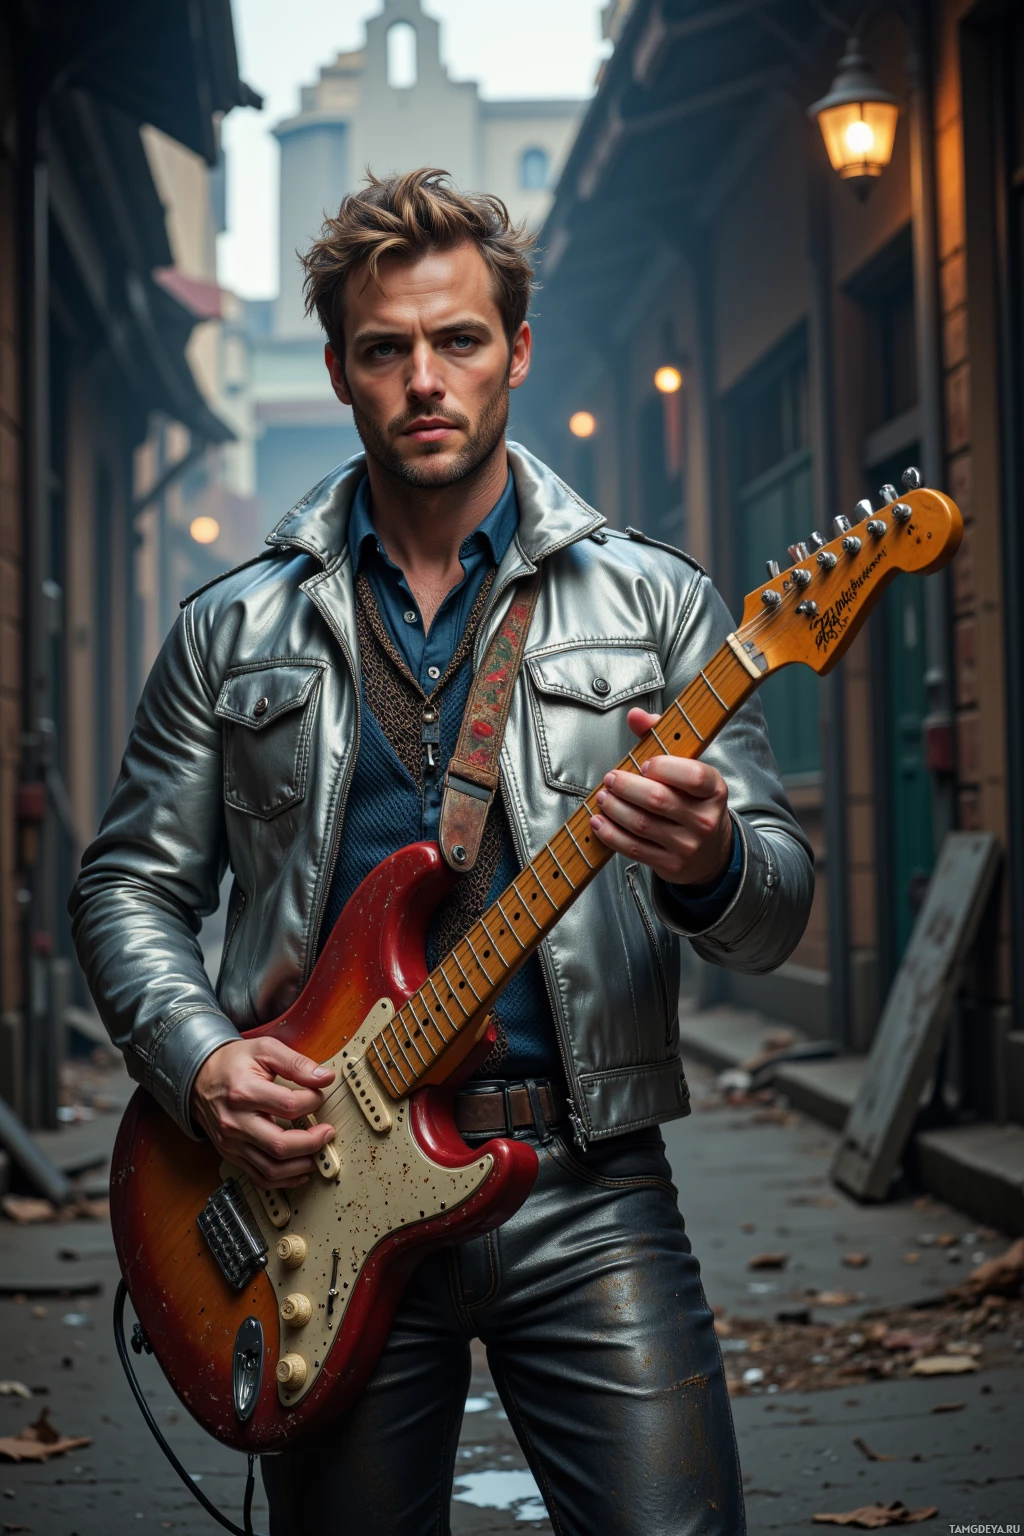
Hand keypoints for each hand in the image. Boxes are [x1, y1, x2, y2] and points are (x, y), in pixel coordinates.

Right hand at [190, 1037, 335, 1189]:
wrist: (198, 1077)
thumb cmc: (233, 1063)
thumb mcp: (264, 1050)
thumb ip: (296, 1063)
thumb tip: (324, 1078)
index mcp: (244, 1092)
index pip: (289, 1106)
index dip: (313, 1101)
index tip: (319, 1095)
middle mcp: (236, 1122)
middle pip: (280, 1145)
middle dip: (312, 1142)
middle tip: (327, 1133)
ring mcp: (232, 1142)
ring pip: (271, 1169)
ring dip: (301, 1165)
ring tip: (317, 1153)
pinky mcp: (230, 1154)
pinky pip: (259, 1177)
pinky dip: (283, 1180)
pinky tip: (299, 1171)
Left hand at [590, 708, 733, 886]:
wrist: (711, 853)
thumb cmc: (693, 802)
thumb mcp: (689, 769)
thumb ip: (661, 737)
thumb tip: (636, 716)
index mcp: (714, 790)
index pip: (692, 776)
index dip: (664, 767)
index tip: (645, 764)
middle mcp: (705, 819)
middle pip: (658, 800)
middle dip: (626, 786)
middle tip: (611, 779)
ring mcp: (688, 845)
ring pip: (641, 824)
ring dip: (614, 808)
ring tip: (603, 797)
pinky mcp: (670, 865)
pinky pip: (633, 848)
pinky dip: (611, 833)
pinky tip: (600, 821)